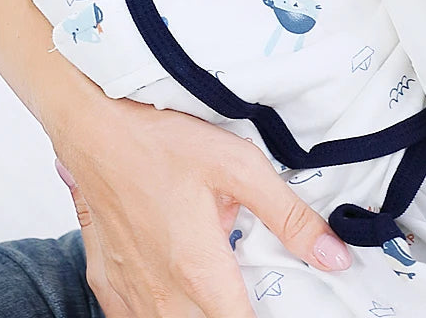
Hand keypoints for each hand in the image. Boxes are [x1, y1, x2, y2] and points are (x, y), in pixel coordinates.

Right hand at [50, 97, 350, 317]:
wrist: (91, 125)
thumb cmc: (159, 140)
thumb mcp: (237, 165)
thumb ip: (288, 214)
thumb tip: (334, 256)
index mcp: (200, 274)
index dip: (267, 316)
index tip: (279, 300)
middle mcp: (163, 296)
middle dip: (232, 308)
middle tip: (242, 277)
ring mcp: (129, 293)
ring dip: (196, 308)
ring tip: (211, 278)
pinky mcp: (105, 281)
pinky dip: (156, 308)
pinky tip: (170, 284)